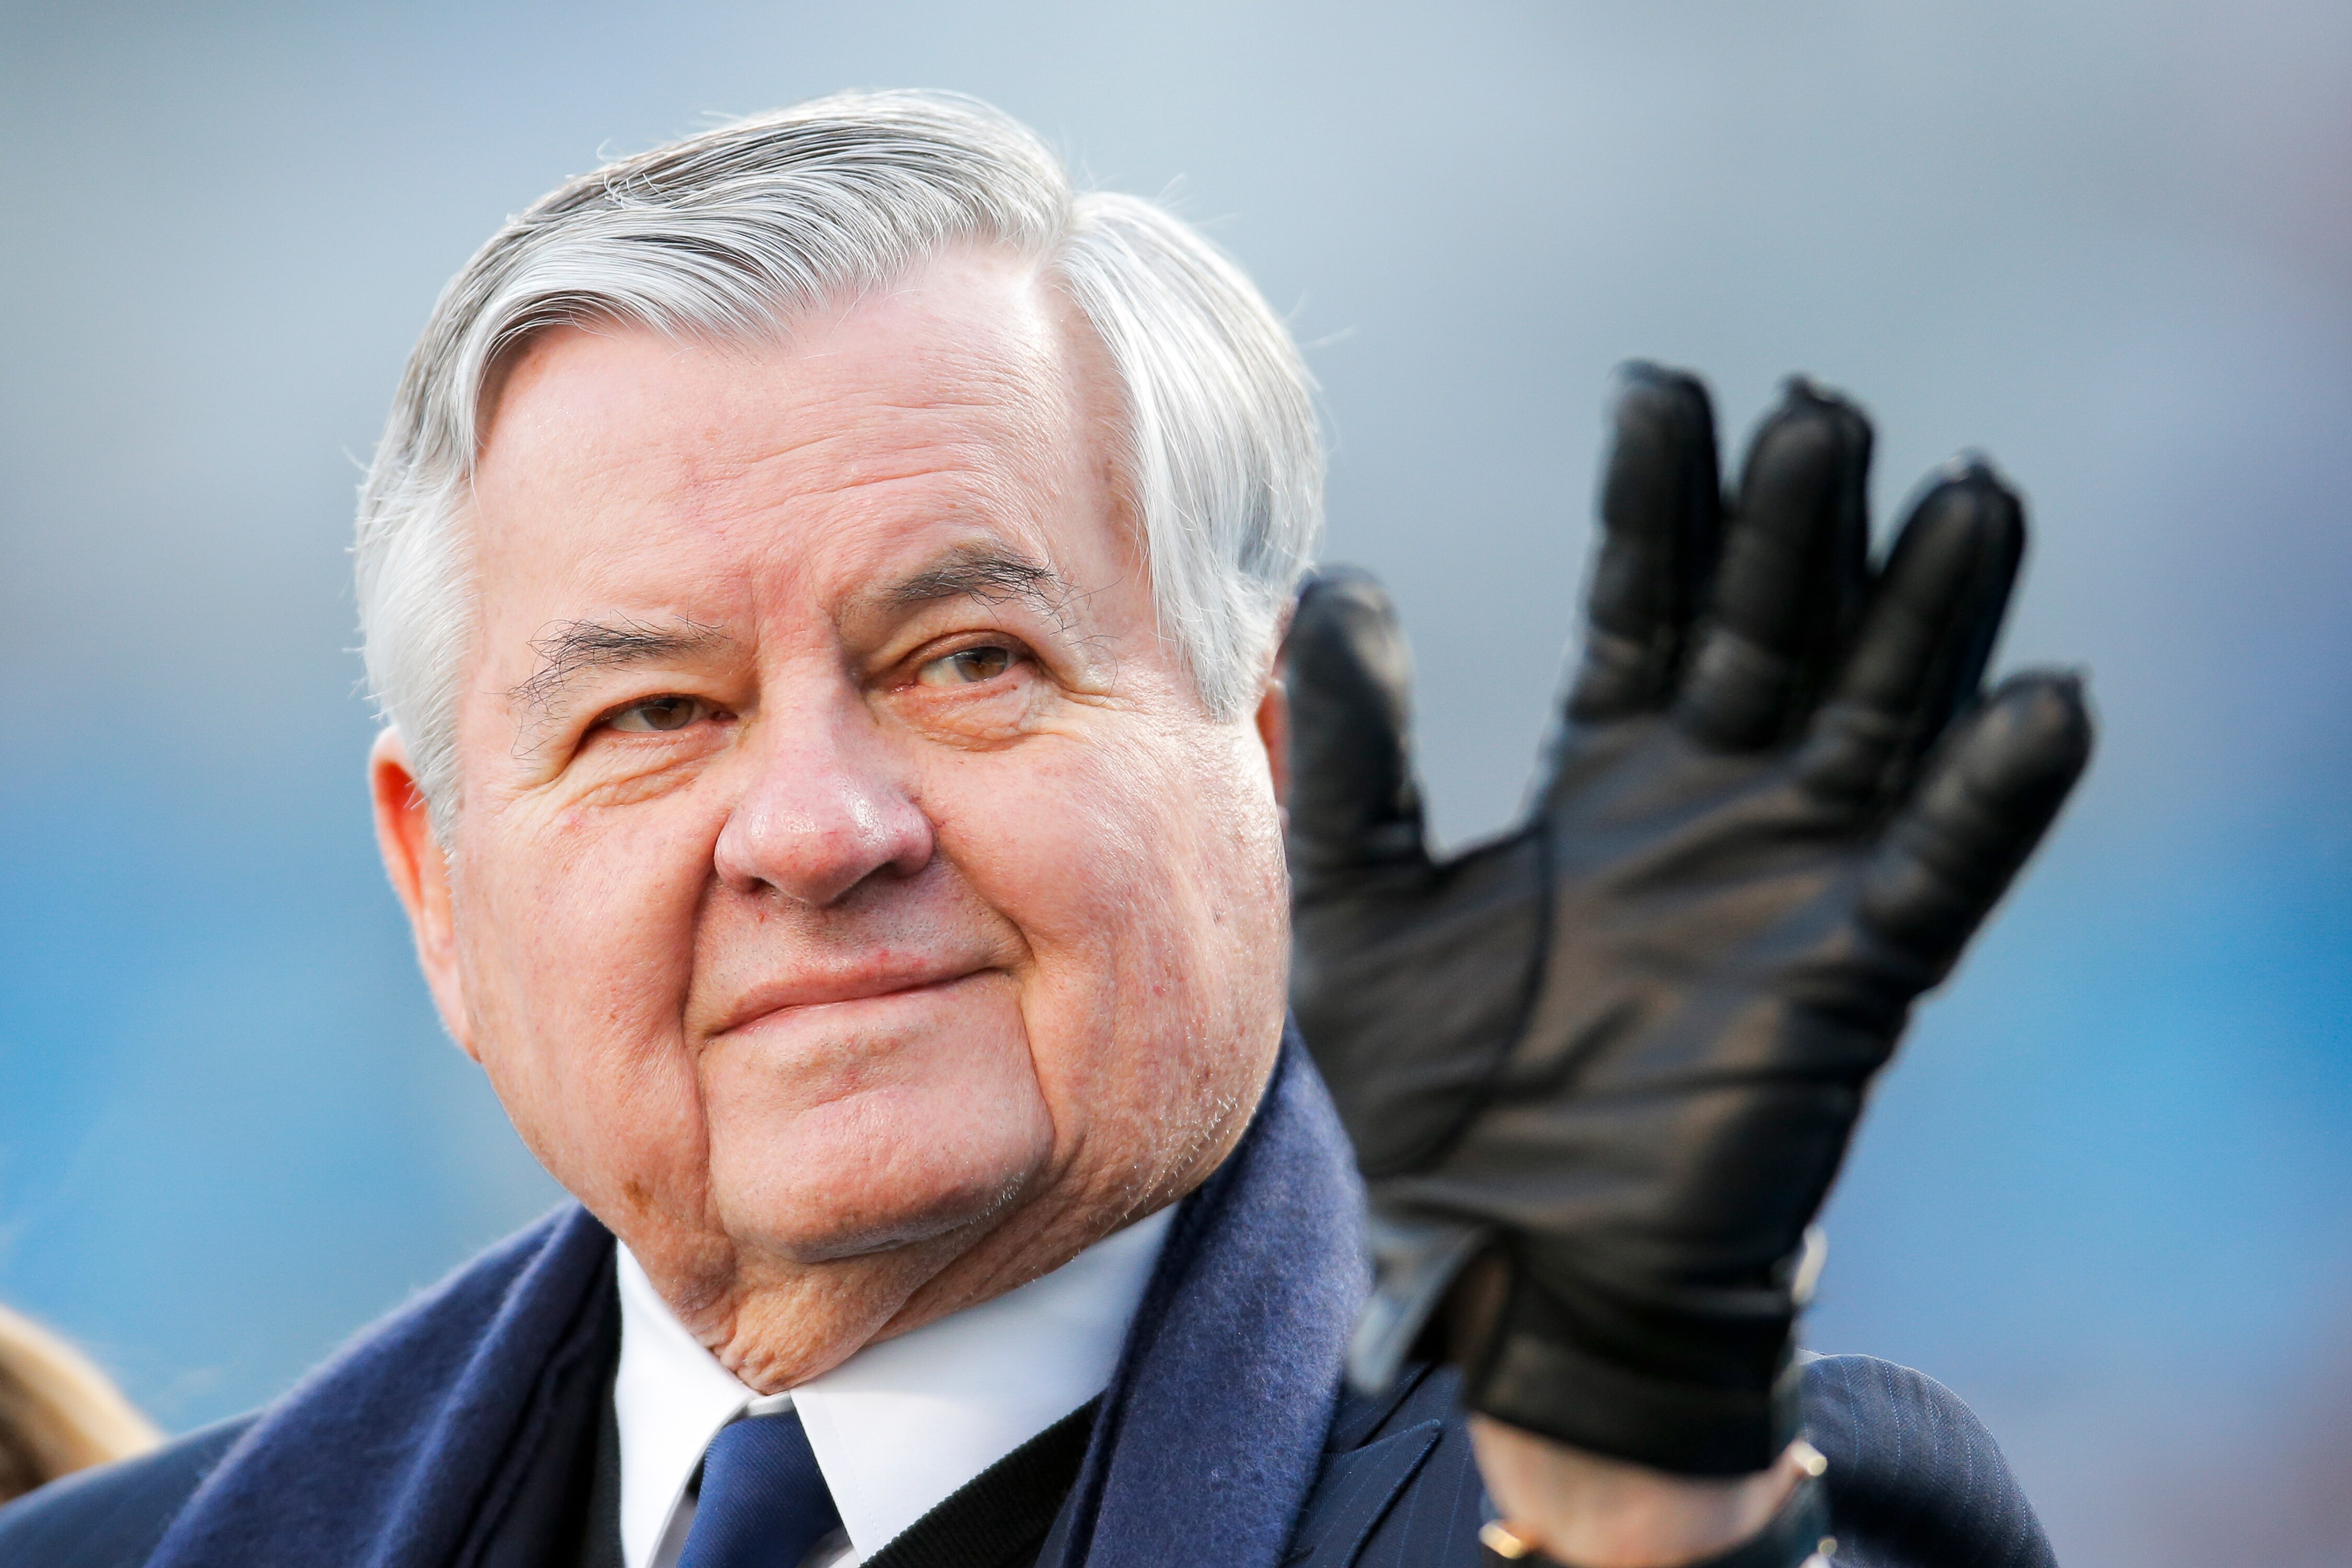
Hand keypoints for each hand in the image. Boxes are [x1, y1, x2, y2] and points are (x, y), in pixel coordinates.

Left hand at [1286, 366, 2092, 1479]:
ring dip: (1928, 614)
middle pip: (1773, 633)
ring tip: (1965, 494)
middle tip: (1818, 412)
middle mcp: (1713, 804)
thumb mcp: (1360, 900)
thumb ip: (1358, 754)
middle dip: (1797, 528)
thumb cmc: (1425, 1089)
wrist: (1494, 1253)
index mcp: (1605, 773)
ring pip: (1878, 716)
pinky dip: (1997, 796)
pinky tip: (2043, 703)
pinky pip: (1940, 872)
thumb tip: (1338, 587)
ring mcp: (1793, 882)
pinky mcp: (1850, 978)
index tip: (1664, 388)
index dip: (1659, 504)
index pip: (1645, 604)